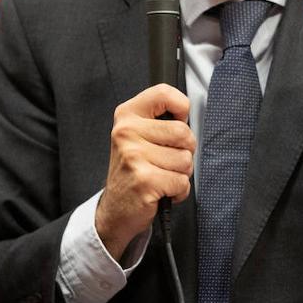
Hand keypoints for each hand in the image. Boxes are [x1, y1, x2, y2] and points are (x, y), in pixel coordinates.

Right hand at [95, 84, 194, 260]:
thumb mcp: (138, 136)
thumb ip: (159, 120)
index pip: (164, 93)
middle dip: (184, 151)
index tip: (178, 121)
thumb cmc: (134, 170)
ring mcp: (133, 156)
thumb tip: (188, 116)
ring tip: (161, 177)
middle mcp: (126, 132)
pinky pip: (182, 182)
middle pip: (183, 132)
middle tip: (166, 161)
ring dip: (180, 174)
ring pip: (186, 160)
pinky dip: (179, 191)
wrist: (115, 209)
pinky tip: (162, 191)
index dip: (182, 108)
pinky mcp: (144, 180)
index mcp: (127, 115)